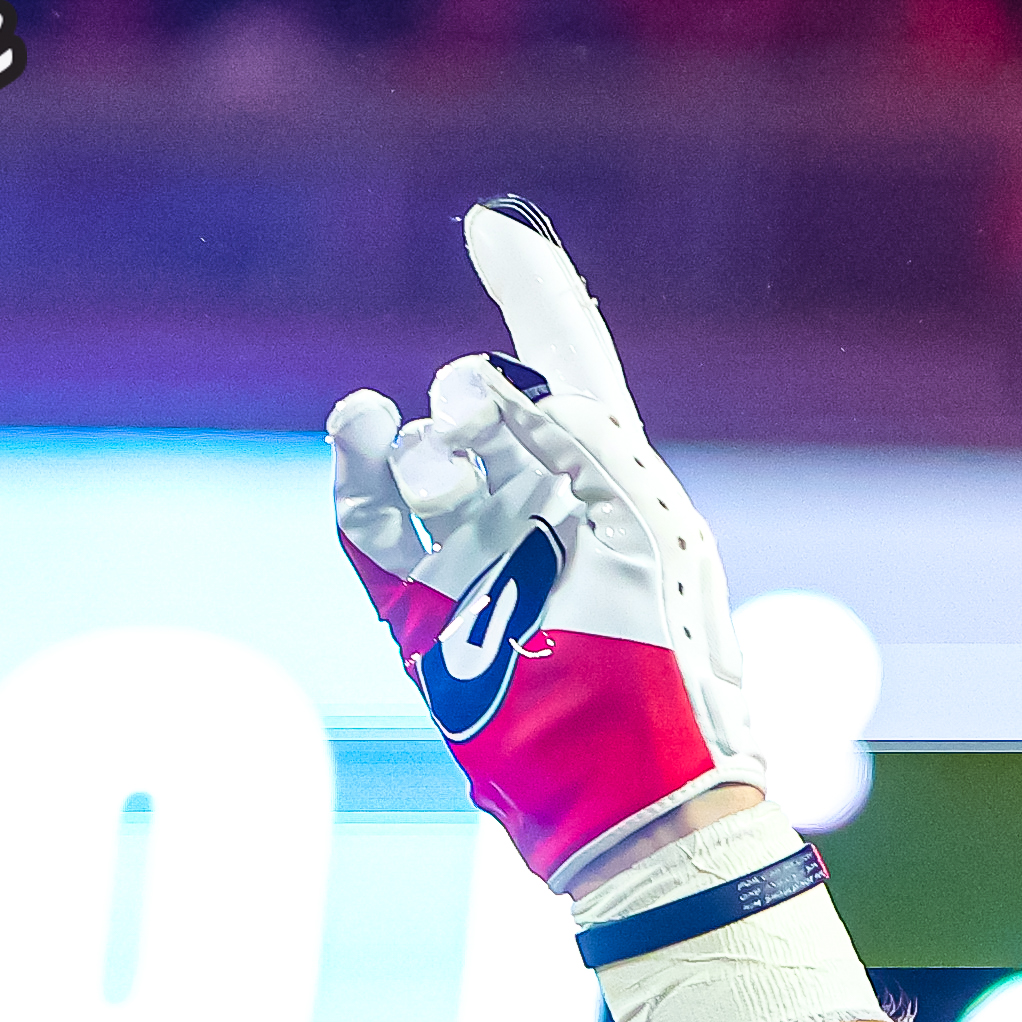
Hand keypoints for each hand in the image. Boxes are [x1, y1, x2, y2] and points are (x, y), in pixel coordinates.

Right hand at [330, 198, 767, 885]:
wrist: (633, 798)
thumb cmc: (669, 671)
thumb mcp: (653, 531)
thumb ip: (584, 435)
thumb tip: (498, 377)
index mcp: (616, 487)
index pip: (569, 367)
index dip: (534, 293)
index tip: (491, 223)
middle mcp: (542, 514)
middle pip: (480, 405)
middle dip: (475, 404)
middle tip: (490, 447)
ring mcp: (474, 560)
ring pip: (413, 453)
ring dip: (412, 440)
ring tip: (443, 489)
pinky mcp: (416, 611)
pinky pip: (363, 513)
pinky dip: (352, 466)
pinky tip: (356, 430)